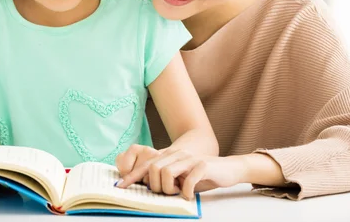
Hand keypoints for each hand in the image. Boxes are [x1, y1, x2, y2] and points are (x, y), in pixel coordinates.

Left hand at [117, 149, 246, 199]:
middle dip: (156, 186)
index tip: (120, 187)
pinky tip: (188, 195)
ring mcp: (189, 159)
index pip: (146, 165)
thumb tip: (148, 187)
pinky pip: (187, 180)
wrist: (228, 168)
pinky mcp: (202, 165)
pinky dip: (185, 191)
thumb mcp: (181, 177)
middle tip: (168, 193)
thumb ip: (166, 179)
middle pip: (152, 168)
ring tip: (178, 193)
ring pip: (166, 172)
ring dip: (169, 188)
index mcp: (170, 156)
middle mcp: (177, 154)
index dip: (132, 176)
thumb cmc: (202, 175)